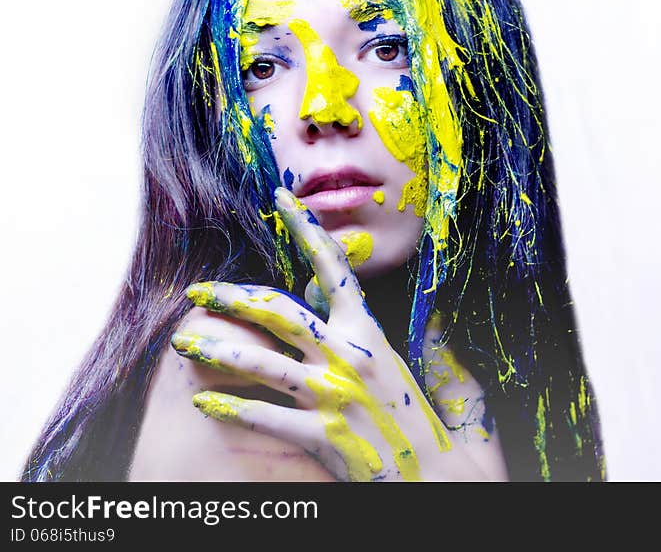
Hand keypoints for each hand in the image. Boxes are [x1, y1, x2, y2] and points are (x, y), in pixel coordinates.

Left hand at [170, 187, 507, 480]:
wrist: (443, 486)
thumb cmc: (442, 437)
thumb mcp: (450, 379)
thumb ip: (439, 344)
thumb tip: (437, 314)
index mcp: (373, 337)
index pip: (335, 271)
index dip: (308, 231)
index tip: (281, 202)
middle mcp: (349, 357)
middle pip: (279, 312)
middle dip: (233, 297)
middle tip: (198, 292)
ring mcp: (333, 396)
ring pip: (261, 361)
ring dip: (217, 349)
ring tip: (183, 343)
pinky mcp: (322, 436)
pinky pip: (264, 417)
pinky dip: (230, 408)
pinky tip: (202, 404)